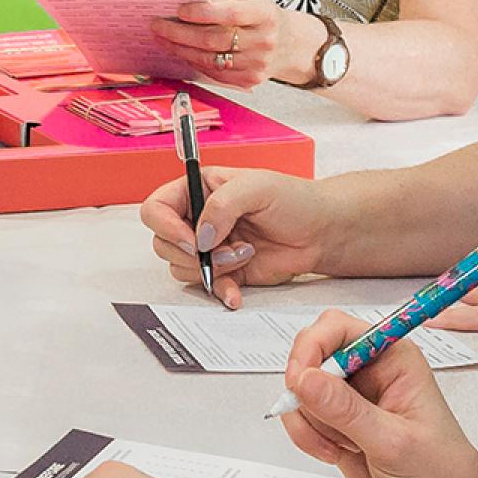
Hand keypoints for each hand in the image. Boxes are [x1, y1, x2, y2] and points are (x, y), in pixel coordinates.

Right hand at [140, 166, 342, 308]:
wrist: (321, 232)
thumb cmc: (293, 199)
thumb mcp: (258, 187)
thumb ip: (223, 204)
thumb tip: (201, 235)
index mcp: (198, 189)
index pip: (156, 207)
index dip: (166, 226)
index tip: (192, 239)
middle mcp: (197, 217)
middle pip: (163, 242)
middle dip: (193, 252)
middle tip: (226, 248)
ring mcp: (208, 246)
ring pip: (180, 267)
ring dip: (212, 268)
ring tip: (246, 254)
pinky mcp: (223, 271)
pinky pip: (204, 287)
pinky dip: (219, 290)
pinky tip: (236, 291)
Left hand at [150, 0, 308, 88]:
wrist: (286, 43)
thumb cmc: (262, 16)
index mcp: (264, 15)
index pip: (230, 14)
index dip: (202, 12)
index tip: (179, 9)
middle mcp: (263, 41)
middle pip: (215, 40)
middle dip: (180, 32)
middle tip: (158, 25)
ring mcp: (257, 64)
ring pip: (210, 59)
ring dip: (181, 49)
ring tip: (163, 38)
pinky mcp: (249, 80)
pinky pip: (214, 73)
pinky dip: (194, 62)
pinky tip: (181, 52)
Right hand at [279, 310, 477, 477]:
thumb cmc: (443, 475)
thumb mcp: (394, 443)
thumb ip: (346, 410)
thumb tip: (304, 378)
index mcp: (393, 357)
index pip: (336, 327)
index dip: (312, 348)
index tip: (301, 382)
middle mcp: (370, 370)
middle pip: (312, 354)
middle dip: (305, 389)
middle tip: (322, 423)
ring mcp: (352, 398)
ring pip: (302, 388)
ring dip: (308, 420)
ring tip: (342, 448)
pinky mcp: (339, 424)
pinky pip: (303, 415)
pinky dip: (306, 436)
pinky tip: (335, 454)